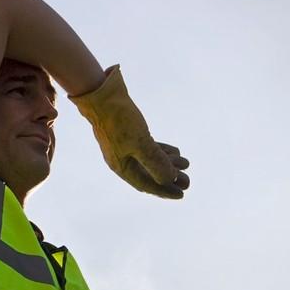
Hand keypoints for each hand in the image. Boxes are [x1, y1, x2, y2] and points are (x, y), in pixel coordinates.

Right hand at [69, 66, 190, 199]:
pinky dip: (161, 151)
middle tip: (188, 181)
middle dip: (170, 178)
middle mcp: (123, 160)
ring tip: (186, 164)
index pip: (146, 184)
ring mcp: (125, 147)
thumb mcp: (140, 142)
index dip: (165, 190)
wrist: (101, 95)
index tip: (182, 194)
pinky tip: (174, 152)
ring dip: (168, 164)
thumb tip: (170, 179)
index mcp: (122, 166)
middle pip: (150, 174)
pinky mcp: (129, 134)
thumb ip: (155, 162)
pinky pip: (148, 148)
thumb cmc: (119, 119)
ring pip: (150, 160)